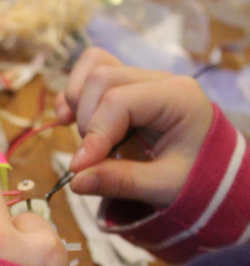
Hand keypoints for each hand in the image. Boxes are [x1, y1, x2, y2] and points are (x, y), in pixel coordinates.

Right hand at [55, 47, 213, 206]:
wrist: (209, 170)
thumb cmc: (195, 175)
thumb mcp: (163, 186)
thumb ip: (121, 182)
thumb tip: (76, 182)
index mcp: (177, 96)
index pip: (118, 101)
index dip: (94, 133)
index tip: (79, 168)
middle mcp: (158, 79)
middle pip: (101, 78)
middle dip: (86, 120)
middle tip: (95, 157)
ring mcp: (140, 79)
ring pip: (92, 68)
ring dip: (78, 104)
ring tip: (86, 138)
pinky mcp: (124, 87)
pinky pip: (89, 73)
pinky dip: (73, 96)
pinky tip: (69, 121)